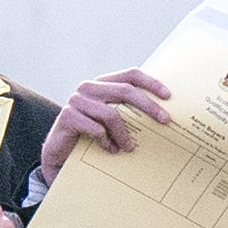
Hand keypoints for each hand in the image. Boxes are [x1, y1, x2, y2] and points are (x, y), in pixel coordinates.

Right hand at [36, 65, 174, 188]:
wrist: (59, 153)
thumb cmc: (90, 135)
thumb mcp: (110, 120)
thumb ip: (127, 111)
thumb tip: (161, 114)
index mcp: (102, 83)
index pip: (130, 75)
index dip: (151, 82)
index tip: (168, 96)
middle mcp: (88, 87)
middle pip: (125, 91)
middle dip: (149, 106)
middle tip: (165, 121)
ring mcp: (76, 101)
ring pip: (111, 114)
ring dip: (124, 134)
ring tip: (130, 148)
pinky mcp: (67, 117)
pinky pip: (97, 129)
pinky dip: (107, 142)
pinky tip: (110, 150)